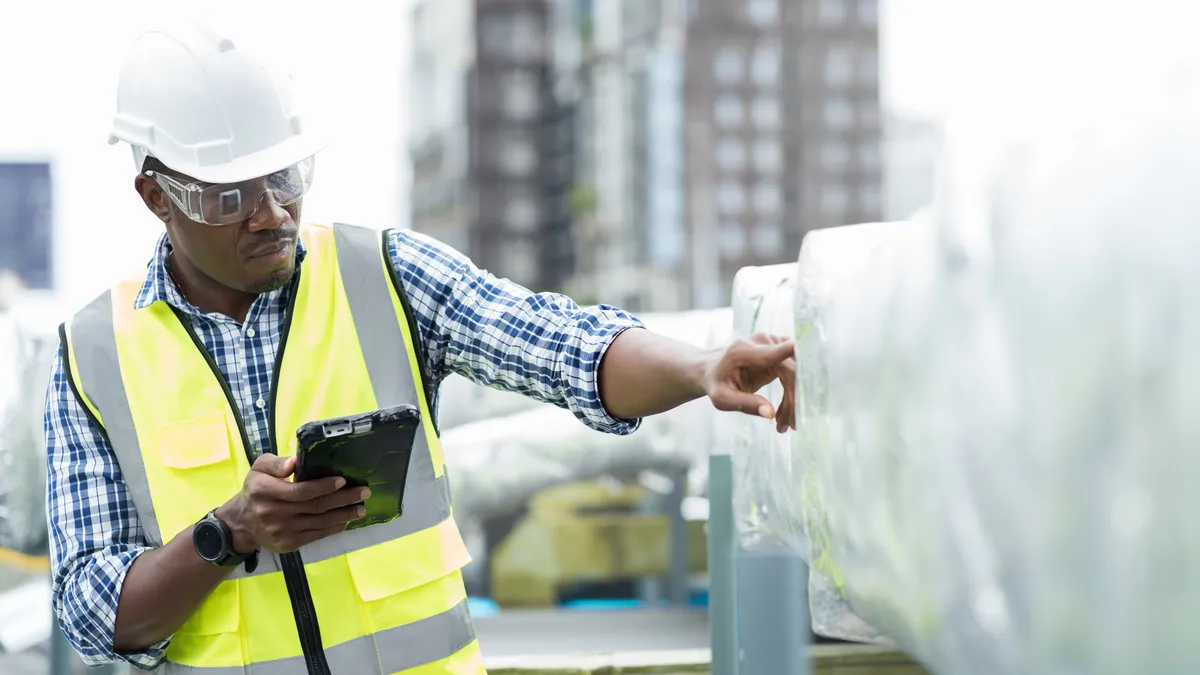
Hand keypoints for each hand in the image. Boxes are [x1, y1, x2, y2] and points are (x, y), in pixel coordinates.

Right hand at [216, 454, 368, 553]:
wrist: (242, 524)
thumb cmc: (256, 490)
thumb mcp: (259, 469)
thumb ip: (276, 463)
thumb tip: (295, 463)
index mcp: (266, 491)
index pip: (301, 491)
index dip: (324, 486)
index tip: (342, 480)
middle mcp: (274, 513)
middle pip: (316, 506)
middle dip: (344, 499)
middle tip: (364, 492)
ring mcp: (282, 531)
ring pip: (320, 522)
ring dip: (344, 515)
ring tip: (361, 508)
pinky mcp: (289, 544)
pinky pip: (317, 535)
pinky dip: (334, 527)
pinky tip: (346, 520)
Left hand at [704, 333, 795, 433]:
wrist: (711, 369)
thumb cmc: (715, 383)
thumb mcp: (722, 398)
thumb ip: (745, 404)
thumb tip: (770, 413)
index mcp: (744, 351)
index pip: (776, 352)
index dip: (795, 355)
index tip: (813, 361)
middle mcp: (762, 343)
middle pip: (791, 370)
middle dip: (793, 401)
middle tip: (788, 427)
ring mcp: (773, 345)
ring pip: (797, 374)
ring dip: (794, 401)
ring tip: (783, 425)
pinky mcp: (780, 353)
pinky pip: (795, 374)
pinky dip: (792, 395)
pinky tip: (784, 414)